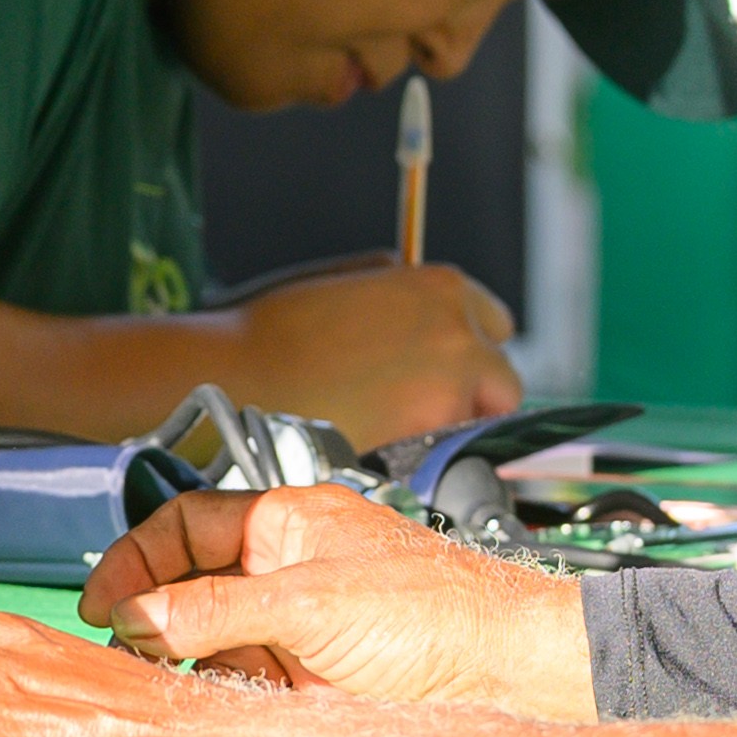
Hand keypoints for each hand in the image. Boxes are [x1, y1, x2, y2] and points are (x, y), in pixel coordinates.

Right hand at [84, 485, 592, 713]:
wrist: (515, 678)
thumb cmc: (442, 616)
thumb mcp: (311, 605)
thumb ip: (216, 610)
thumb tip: (137, 619)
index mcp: (290, 522)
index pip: (186, 524)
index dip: (138, 559)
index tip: (103, 603)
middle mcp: (290, 571)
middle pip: (191, 588)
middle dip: (155, 622)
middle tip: (123, 659)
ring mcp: (300, 628)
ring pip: (212, 644)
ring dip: (184, 667)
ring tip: (162, 693)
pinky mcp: (312, 683)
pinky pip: (244, 686)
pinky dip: (220, 701)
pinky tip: (212, 717)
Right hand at [227, 261, 518, 444]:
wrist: (236, 382)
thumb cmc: (271, 333)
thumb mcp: (343, 281)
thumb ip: (398, 285)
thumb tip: (416, 297)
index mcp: (442, 287)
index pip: (493, 322)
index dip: (466, 345)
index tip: (446, 363)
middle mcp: (460, 333)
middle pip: (501, 376)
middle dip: (471, 390)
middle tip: (423, 402)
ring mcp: (451, 389)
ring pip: (478, 419)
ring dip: (449, 423)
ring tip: (394, 426)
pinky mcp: (429, 438)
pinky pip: (446, 452)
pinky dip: (424, 454)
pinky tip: (382, 443)